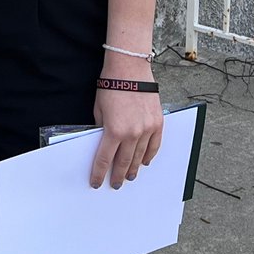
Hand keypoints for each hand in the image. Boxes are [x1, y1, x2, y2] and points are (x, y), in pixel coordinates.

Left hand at [90, 74, 162, 189]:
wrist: (129, 69)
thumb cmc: (111, 86)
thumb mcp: (98, 109)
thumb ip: (101, 128)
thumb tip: (102, 142)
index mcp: (114, 131)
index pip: (104, 159)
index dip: (99, 173)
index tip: (96, 182)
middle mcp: (132, 133)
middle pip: (124, 162)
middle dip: (118, 175)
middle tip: (116, 184)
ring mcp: (147, 129)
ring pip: (140, 157)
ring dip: (134, 168)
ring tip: (129, 176)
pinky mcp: (158, 123)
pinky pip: (154, 146)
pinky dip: (149, 156)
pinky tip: (144, 162)